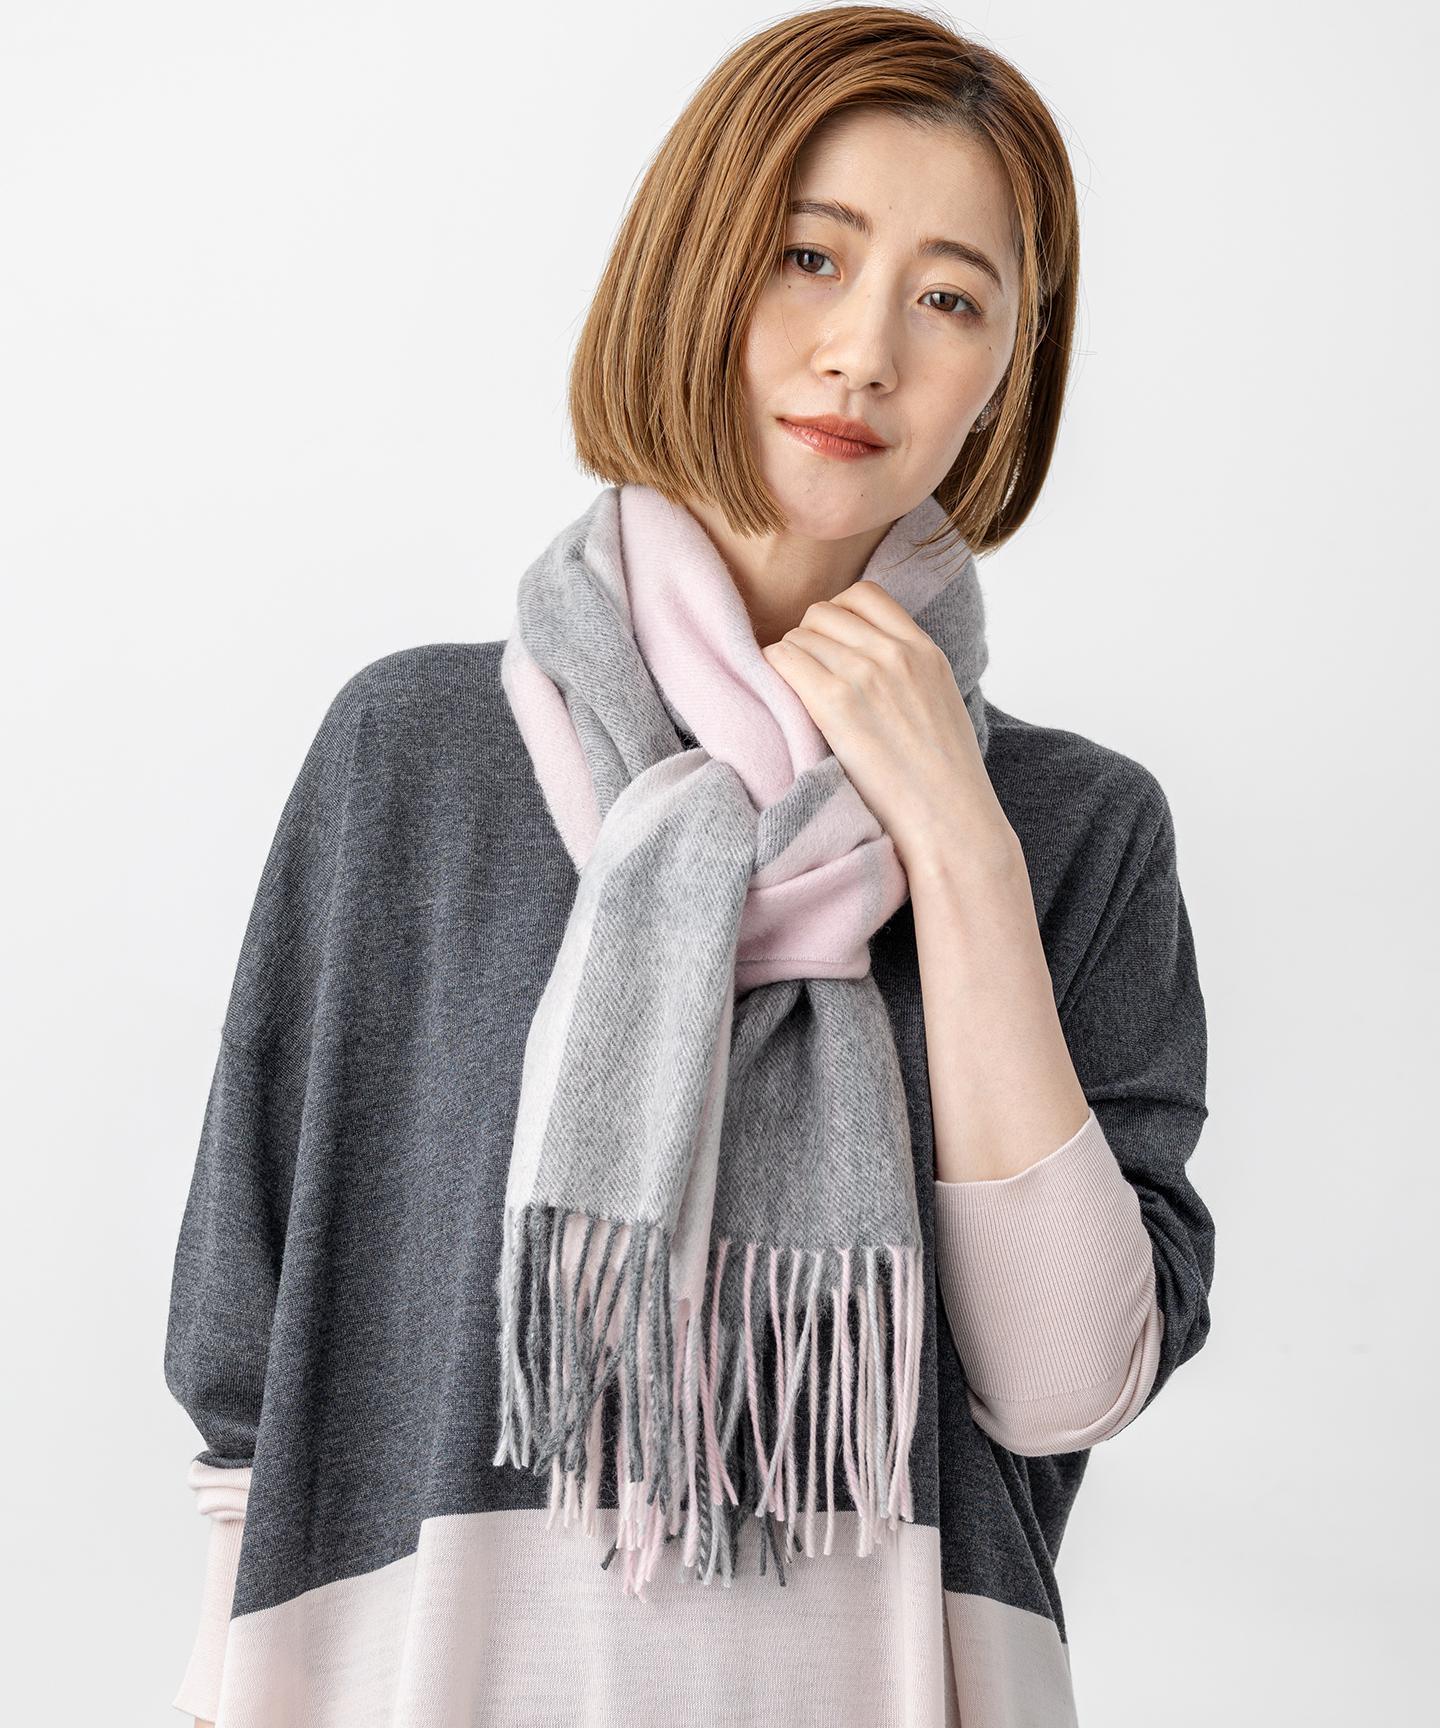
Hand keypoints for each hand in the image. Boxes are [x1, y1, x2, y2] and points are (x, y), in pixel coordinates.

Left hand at [759, 580, 1015, 876]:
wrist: (949, 819)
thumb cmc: (944, 779)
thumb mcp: (940, 703)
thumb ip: (910, 673)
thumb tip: (872, 665)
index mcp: (924, 650)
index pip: (865, 595)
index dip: (837, 615)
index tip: (830, 645)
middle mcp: (894, 653)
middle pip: (824, 612)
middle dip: (808, 639)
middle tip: (807, 676)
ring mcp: (865, 675)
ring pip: (799, 634)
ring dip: (789, 659)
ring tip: (796, 695)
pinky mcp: (836, 703)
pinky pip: (783, 659)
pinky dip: (773, 671)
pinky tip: (781, 699)